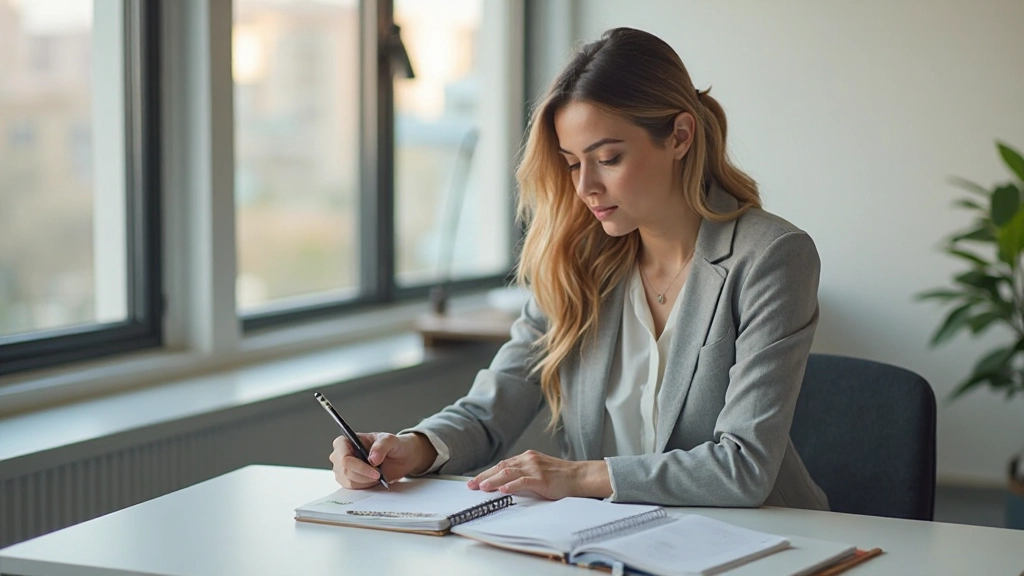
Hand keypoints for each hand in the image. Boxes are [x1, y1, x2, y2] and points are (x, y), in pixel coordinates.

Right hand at [329, 432, 436, 488]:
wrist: (403, 457)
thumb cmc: (396, 445)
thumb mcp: (393, 441)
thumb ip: (383, 446)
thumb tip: (373, 458)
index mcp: (346, 440)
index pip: (341, 452)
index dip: (356, 464)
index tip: (374, 470)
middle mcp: (341, 455)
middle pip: (344, 470)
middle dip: (364, 475)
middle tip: (380, 474)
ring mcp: (344, 469)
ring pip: (348, 482)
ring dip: (366, 482)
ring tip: (379, 473)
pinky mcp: (350, 481)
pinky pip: (353, 489)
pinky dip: (366, 487)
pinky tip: (376, 480)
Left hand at [467, 450, 611, 499]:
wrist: (579, 476)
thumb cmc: (561, 476)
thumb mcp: (539, 470)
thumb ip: (523, 473)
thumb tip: (505, 483)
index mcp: (527, 457)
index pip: (502, 464)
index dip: (487, 472)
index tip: (475, 481)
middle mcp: (528, 460)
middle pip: (501, 467)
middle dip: (484, 476)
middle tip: (471, 485)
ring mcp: (535, 468)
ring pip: (508, 473)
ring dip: (493, 480)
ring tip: (482, 488)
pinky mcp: (541, 478)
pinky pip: (522, 481)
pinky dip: (510, 486)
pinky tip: (502, 490)